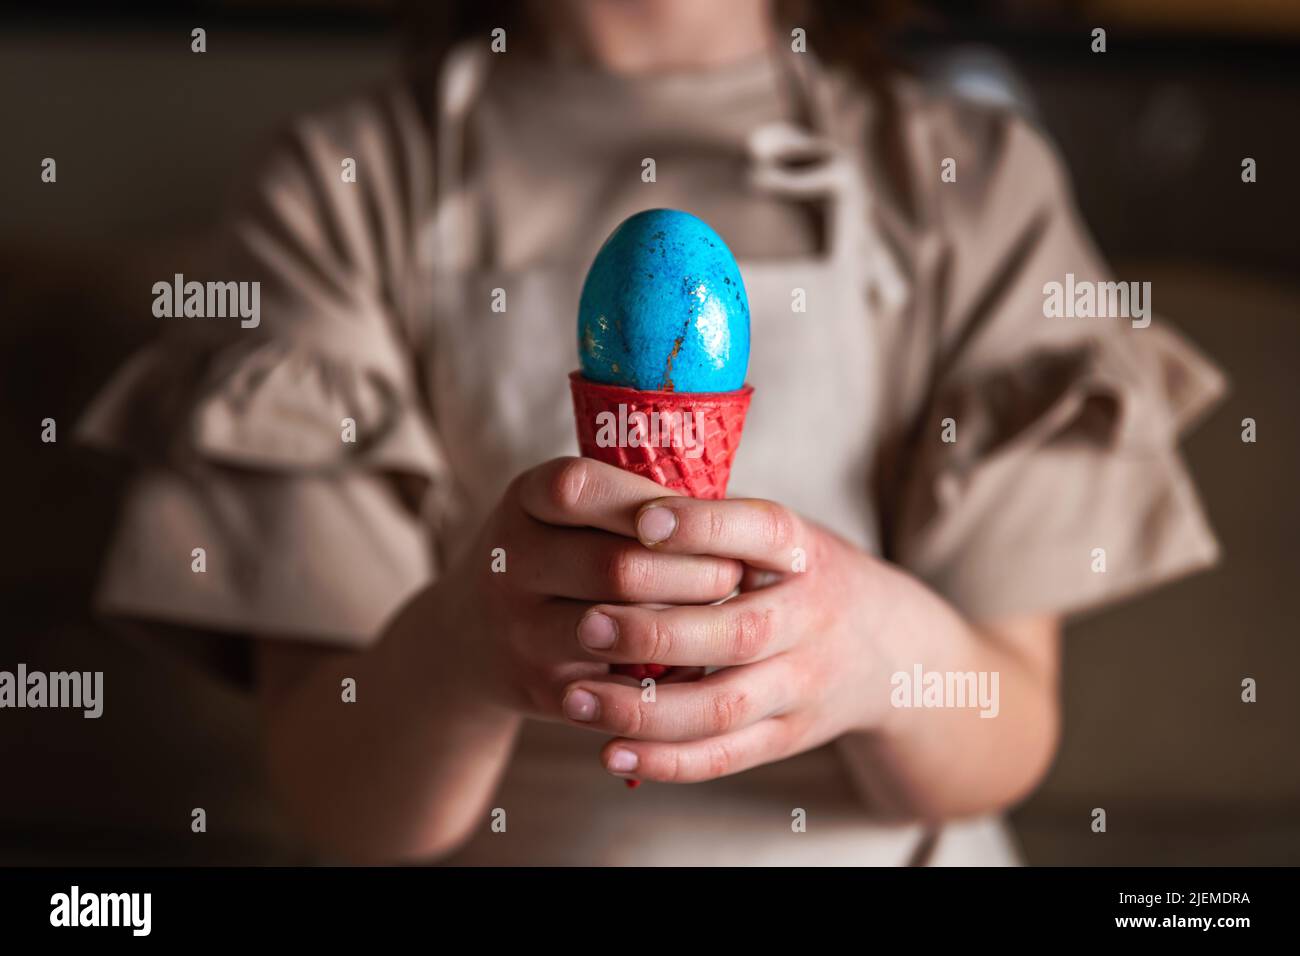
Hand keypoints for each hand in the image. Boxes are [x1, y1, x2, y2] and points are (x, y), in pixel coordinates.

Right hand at [434, 457, 743, 719]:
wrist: (470, 638)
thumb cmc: (557, 555)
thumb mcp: (569, 513)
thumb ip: (632, 502)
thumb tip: (734, 516)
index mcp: (524, 500)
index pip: (582, 489)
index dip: (647, 503)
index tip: (699, 517)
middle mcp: (509, 561)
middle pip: (615, 566)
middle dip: (692, 571)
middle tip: (737, 574)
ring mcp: (517, 628)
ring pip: (618, 629)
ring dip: (684, 624)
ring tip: (723, 616)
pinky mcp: (536, 685)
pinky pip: (614, 684)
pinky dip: (662, 674)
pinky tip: (694, 661)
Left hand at [555, 495, 905, 782]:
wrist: (890, 649)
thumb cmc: (794, 576)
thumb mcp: (775, 536)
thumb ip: (710, 526)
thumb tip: (604, 504)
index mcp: (800, 550)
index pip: (757, 532)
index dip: (701, 527)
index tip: (639, 520)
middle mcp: (809, 617)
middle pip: (737, 633)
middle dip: (655, 633)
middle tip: (585, 624)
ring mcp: (803, 683)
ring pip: (723, 707)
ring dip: (644, 710)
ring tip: (575, 698)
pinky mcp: (788, 734)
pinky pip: (726, 756)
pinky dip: (667, 761)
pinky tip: (610, 753)